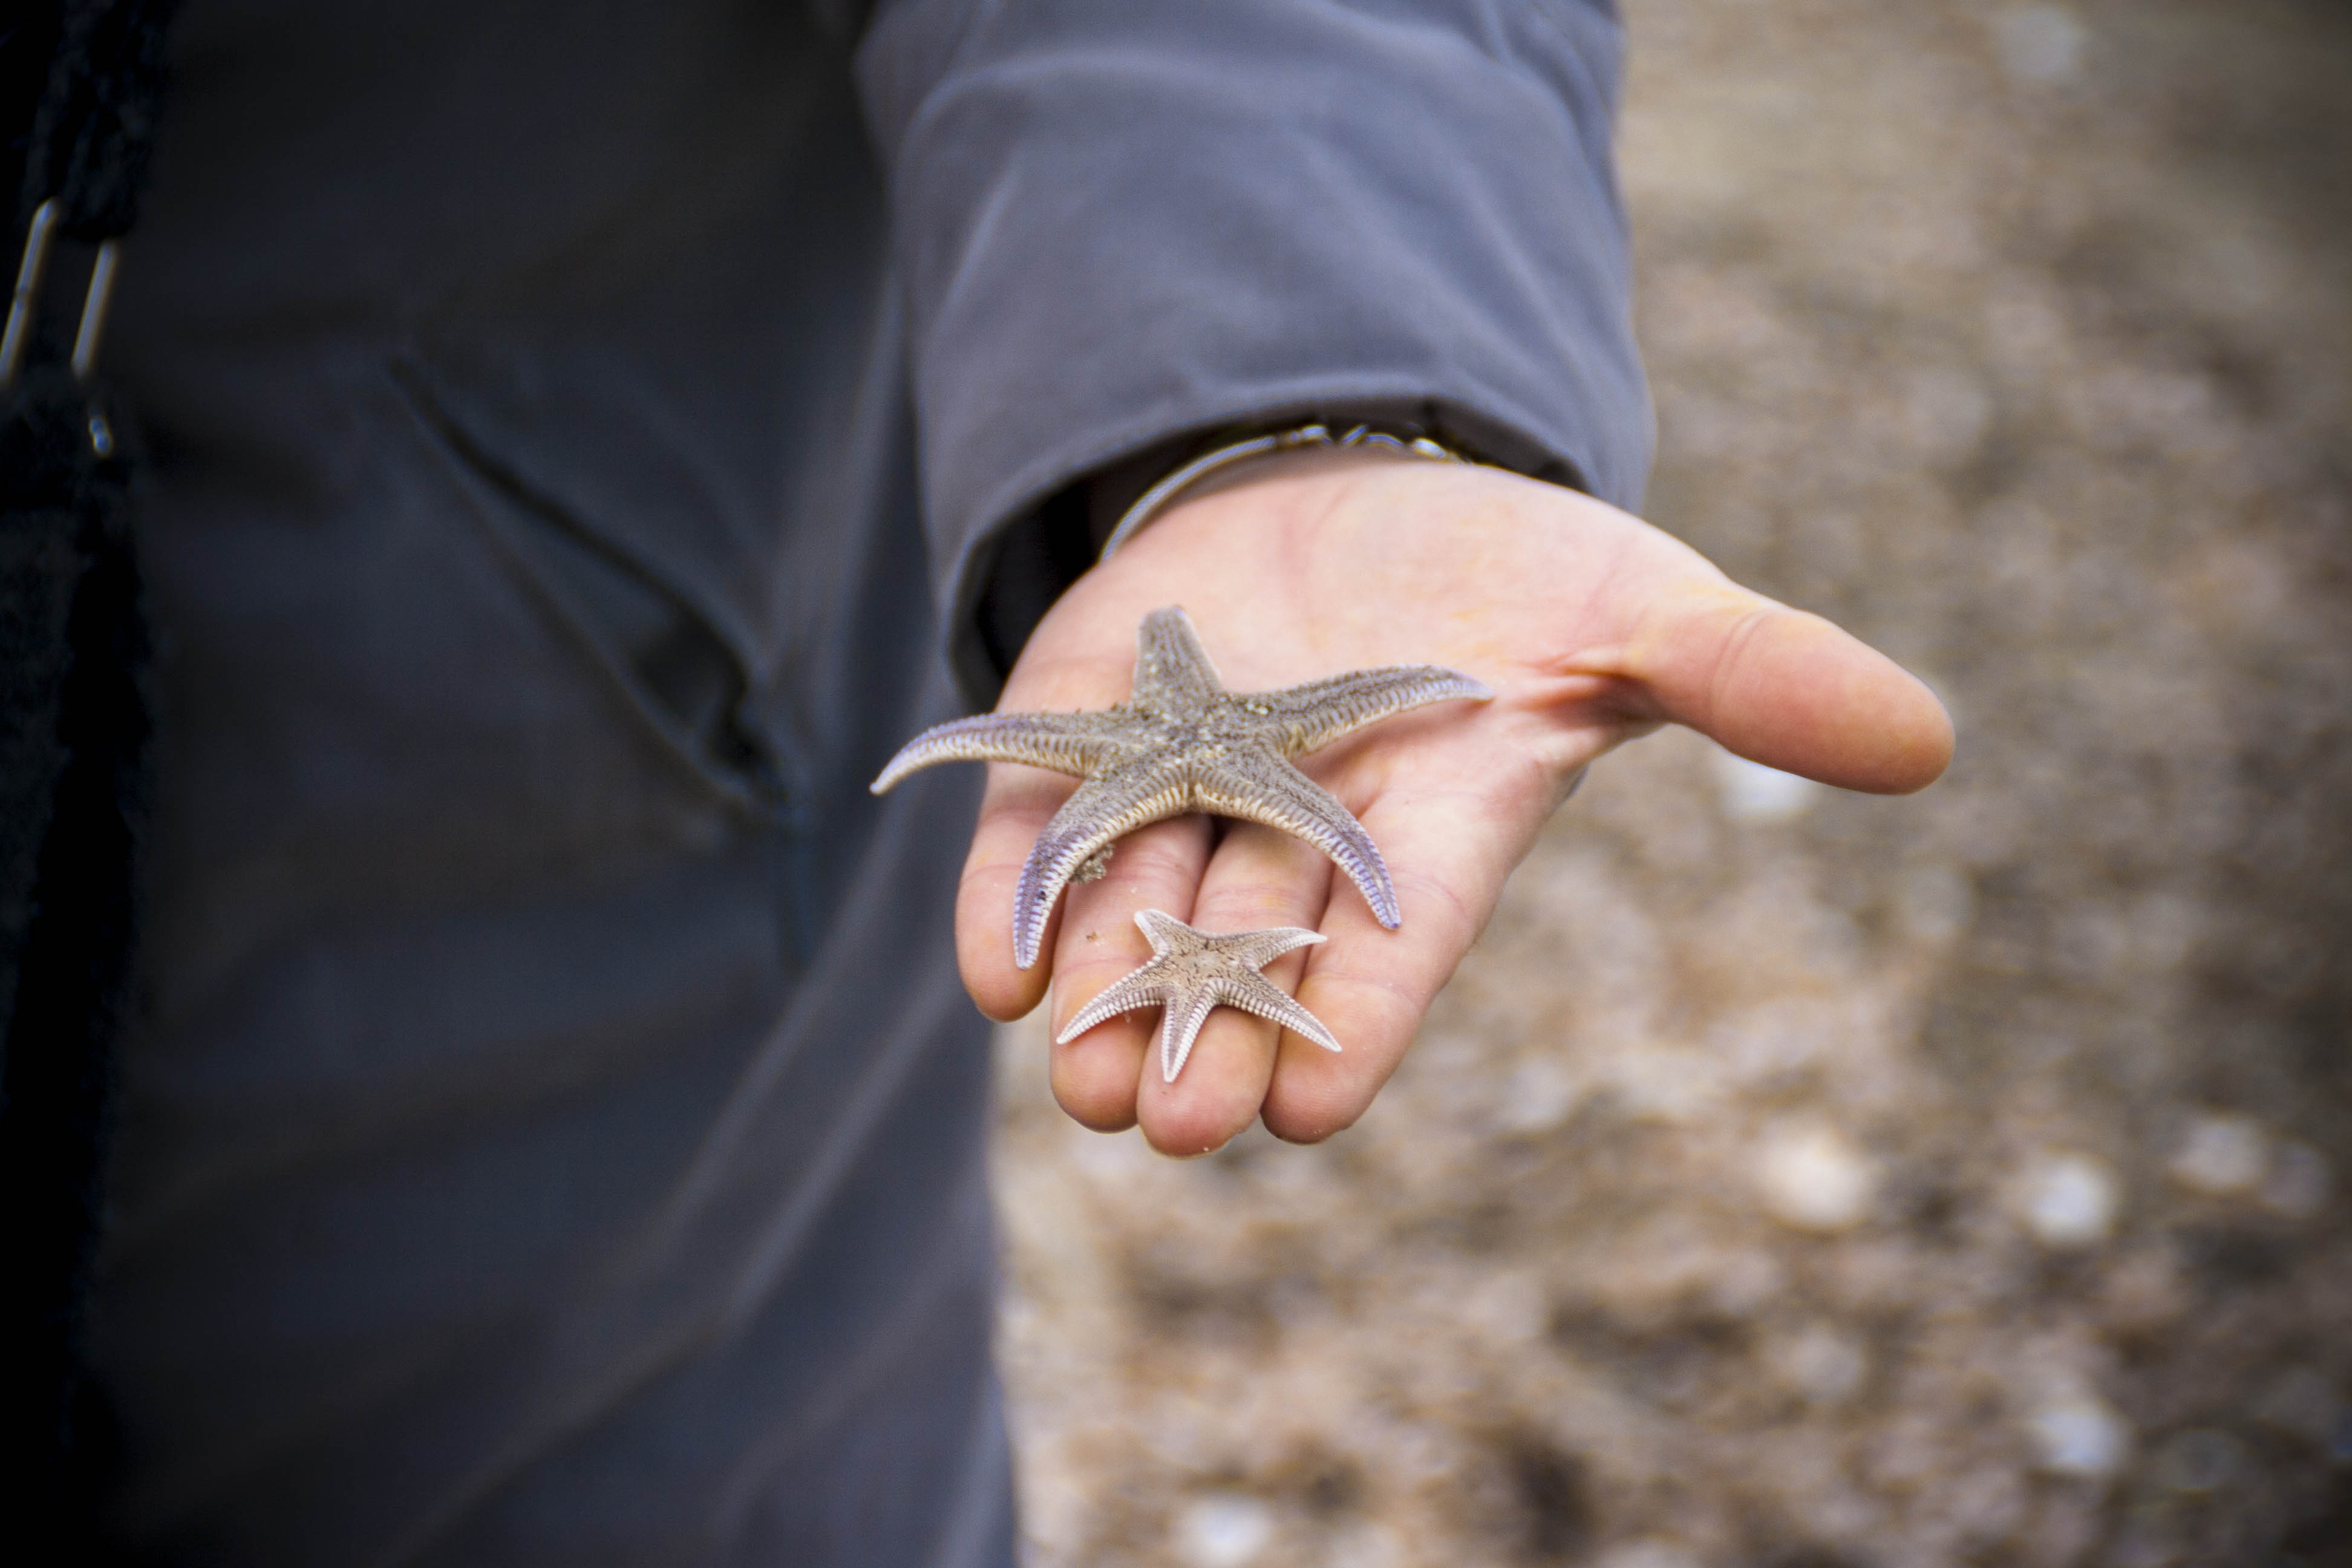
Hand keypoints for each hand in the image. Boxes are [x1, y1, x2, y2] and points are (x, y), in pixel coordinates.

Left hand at [957, 450, 1951, 1154]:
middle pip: (1254, 959)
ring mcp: (1182, 794)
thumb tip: (1928, 741)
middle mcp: (1299, 844)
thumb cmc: (1505, 572)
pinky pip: (1040, 833)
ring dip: (1104, 997)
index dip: (1362, 1021)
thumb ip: (1752, 674)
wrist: (1342, 492)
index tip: (1308, 1114)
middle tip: (1172, 1126)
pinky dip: (1015, 893)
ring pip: (1138, 915)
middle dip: (1215, 1040)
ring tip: (1080, 1080)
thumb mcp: (1634, 606)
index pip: (1399, 946)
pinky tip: (993, 968)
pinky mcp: (1085, 739)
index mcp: (1432, 836)